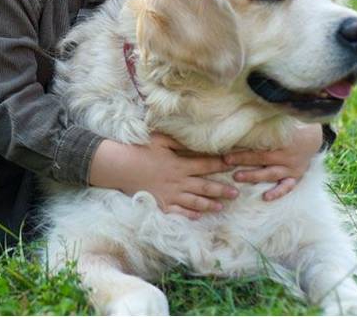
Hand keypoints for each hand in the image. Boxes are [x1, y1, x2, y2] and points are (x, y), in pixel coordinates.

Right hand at [89, 134, 237, 219]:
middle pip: (204, 186)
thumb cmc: (139, 150)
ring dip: (209, 204)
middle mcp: (178, 181)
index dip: (220, 164)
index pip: (204, 164)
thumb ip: (178, 141)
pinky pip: (178, 211)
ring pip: (194, 201)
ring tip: (221, 207)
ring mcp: (170, 195)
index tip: (233, 164)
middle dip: (222, 189)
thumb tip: (194, 140)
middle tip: (236, 193)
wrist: (120, 167)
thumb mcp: (160, 140)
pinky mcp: (161, 204)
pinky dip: (189, 214)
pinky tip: (198, 216)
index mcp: (179, 164)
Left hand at [223, 124, 323, 200]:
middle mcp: (287, 154)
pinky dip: (278, 192)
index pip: (259, 143)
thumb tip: (244, 112)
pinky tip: (266, 197)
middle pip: (261, 157)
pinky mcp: (296, 175)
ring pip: (271, 173)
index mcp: (282, 139)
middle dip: (242, 159)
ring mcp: (292, 166)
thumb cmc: (293, 125)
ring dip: (254, 176)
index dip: (243, 146)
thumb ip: (265, 120)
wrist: (314, 136)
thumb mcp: (280, 119)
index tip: (226, 148)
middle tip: (225, 161)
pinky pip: (287, 186)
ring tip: (237, 177)